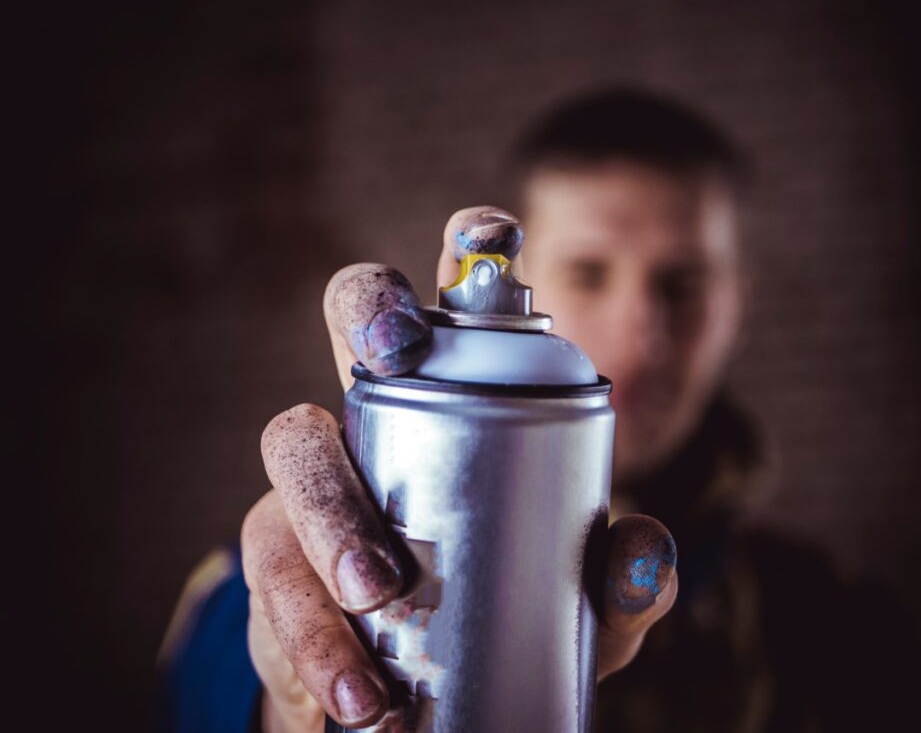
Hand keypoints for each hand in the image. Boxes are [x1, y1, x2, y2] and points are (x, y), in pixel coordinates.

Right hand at [240, 206, 677, 731]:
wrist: (416, 702)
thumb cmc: (499, 610)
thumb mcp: (574, 598)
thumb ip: (620, 578)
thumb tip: (645, 558)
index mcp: (452, 400)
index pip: (459, 295)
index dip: (470, 244)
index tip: (494, 233)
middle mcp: (375, 418)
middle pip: (349, 320)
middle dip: (366, 313)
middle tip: (392, 353)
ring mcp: (313, 489)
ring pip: (293, 456)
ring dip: (332, 521)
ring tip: (381, 597)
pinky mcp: (275, 571)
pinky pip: (276, 586)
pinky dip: (316, 640)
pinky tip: (358, 697)